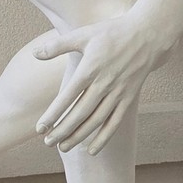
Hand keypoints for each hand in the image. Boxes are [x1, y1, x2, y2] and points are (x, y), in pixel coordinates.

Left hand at [33, 11, 165, 154]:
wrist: (148, 35)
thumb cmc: (112, 33)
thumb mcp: (83, 34)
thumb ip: (58, 45)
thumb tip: (34, 54)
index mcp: (90, 69)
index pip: (67, 97)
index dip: (53, 114)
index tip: (40, 128)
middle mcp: (104, 84)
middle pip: (80, 114)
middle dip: (62, 130)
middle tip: (48, 143)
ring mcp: (118, 92)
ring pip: (96, 121)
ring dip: (79, 136)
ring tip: (63, 147)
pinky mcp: (129, 98)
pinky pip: (115, 122)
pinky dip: (103, 137)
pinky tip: (91, 150)